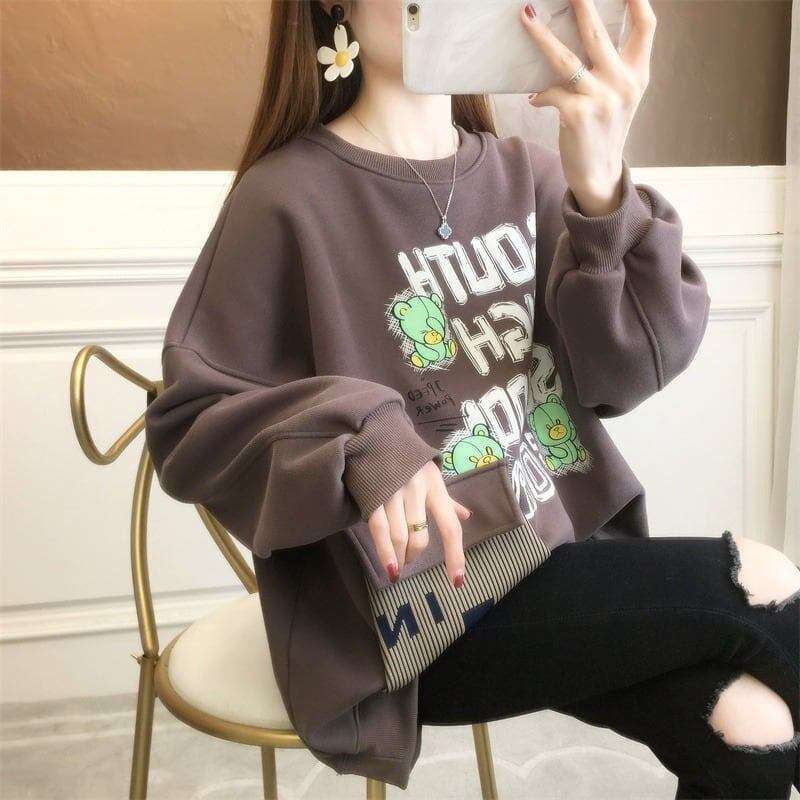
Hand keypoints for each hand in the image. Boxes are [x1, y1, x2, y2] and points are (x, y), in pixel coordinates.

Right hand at [367, 459, 471, 587]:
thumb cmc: (406, 457)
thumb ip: (446, 499)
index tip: (456, 580)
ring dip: (400, 558)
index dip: (455, 555)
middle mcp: (416, 490)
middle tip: (410, 560)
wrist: (374, 432)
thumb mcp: (430, 473)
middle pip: (420, 536)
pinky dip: (385, 553)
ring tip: (398, 565)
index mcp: (435, 484)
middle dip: (415, 555)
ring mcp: (393, 493)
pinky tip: (390, 567)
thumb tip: (465, 517)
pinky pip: (379, 531)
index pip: (450, 526)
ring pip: (400, 537)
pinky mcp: (372, 497)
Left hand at [520, 0, 655, 215]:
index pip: (646, 26)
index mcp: (638, 74)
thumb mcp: (620, 97)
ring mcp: (602, 100)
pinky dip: (540, 94)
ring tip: (526, 16)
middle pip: (599, 34)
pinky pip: (551, 92)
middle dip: (581, 5)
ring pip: (566, 60)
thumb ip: (613, 67)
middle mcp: (624, 84)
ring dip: (542, 37)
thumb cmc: (604, 130)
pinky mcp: (578, 116)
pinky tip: (534, 98)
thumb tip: (585, 31)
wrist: (599, 174)